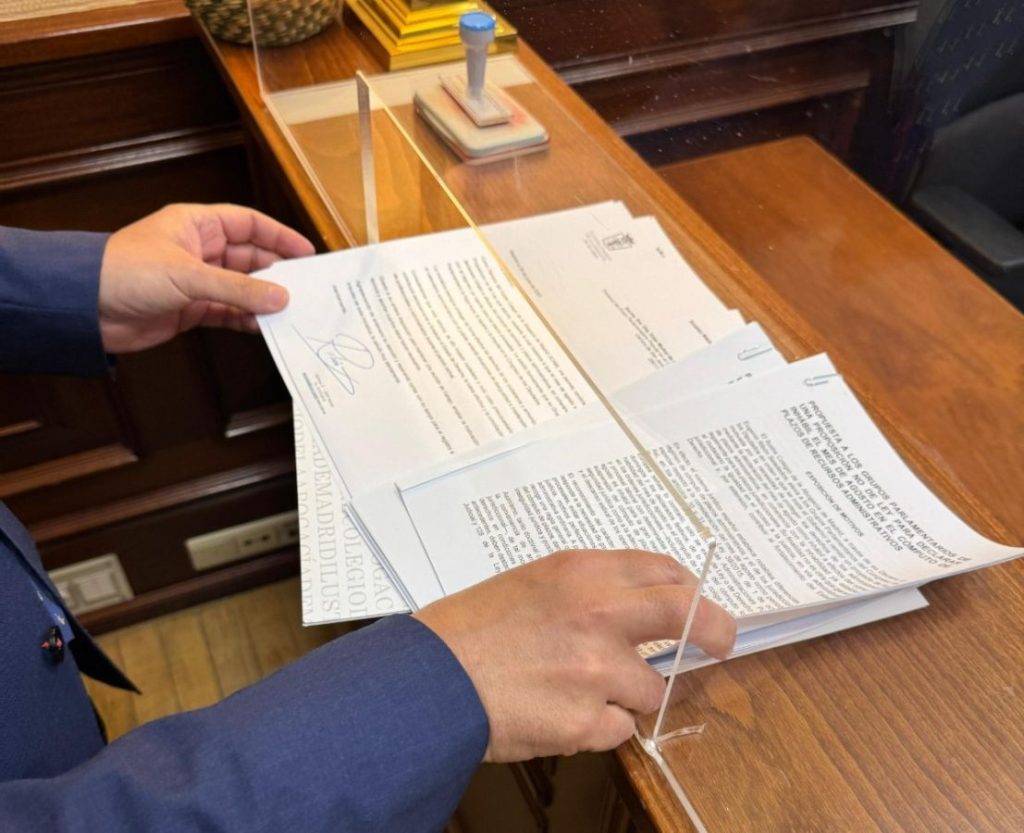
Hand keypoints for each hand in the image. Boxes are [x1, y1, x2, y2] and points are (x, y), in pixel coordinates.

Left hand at [98, 203, 314, 352]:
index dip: (279, 236)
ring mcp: (195, 280)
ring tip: (289, 310)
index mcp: (196, 225)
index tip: (306, 252)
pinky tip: (262, 327)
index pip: (248, 224)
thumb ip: (238, 288)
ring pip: (241, 287)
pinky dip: (245, 319)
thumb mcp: (188, 275)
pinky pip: (228, 311)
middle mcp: (198, 250)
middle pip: (249, 257)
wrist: (84, 308)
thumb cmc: (123, 272)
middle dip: (276, 272)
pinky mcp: (189, 308)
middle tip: (305, 286)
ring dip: (262, 299)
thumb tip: (279, 296)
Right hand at [413, 549, 735, 761]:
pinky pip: (619, 728)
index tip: (695, 600)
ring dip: (625, 693)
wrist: (429, 681)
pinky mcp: (588, 720)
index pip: (660, 570)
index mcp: (580, 573)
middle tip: (721, 640)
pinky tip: (560, 714)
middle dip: (714, 627)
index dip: (687, 587)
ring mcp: (597, 669)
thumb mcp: (529, 584)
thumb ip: (585, 590)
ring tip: (574, 690)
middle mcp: (598, 613)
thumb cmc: (466, 631)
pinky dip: (599, 726)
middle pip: (686, 613)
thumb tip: (633, 607)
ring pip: (649, 687)